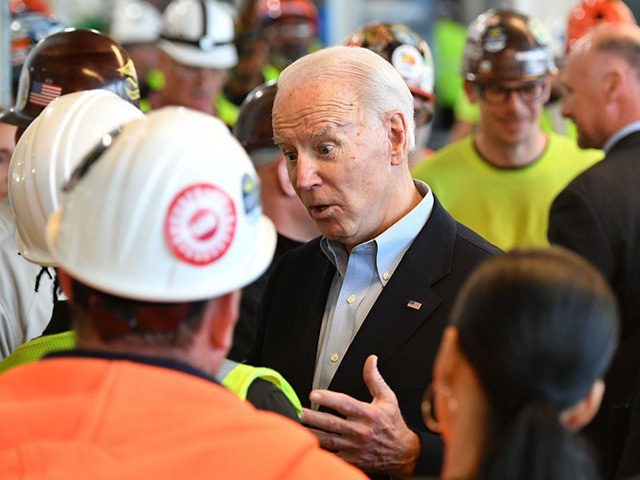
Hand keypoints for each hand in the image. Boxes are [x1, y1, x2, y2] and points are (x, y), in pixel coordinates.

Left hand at [301, 355, 420, 477]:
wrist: (403, 454)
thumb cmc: (392, 425)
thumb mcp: (388, 398)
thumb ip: (375, 379)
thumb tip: (371, 360)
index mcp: (368, 414)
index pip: (345, 404)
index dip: (329, 398)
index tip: (314, 394)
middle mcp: (360, 431)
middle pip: (332, 423)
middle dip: (313, 417)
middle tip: (298, 411)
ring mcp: (355, 447)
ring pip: (328, 440)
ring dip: (311, 432)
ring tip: (296, 426)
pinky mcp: (352, 460)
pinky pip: (332, 456)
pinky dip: (320, 450)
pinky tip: (307, 444)